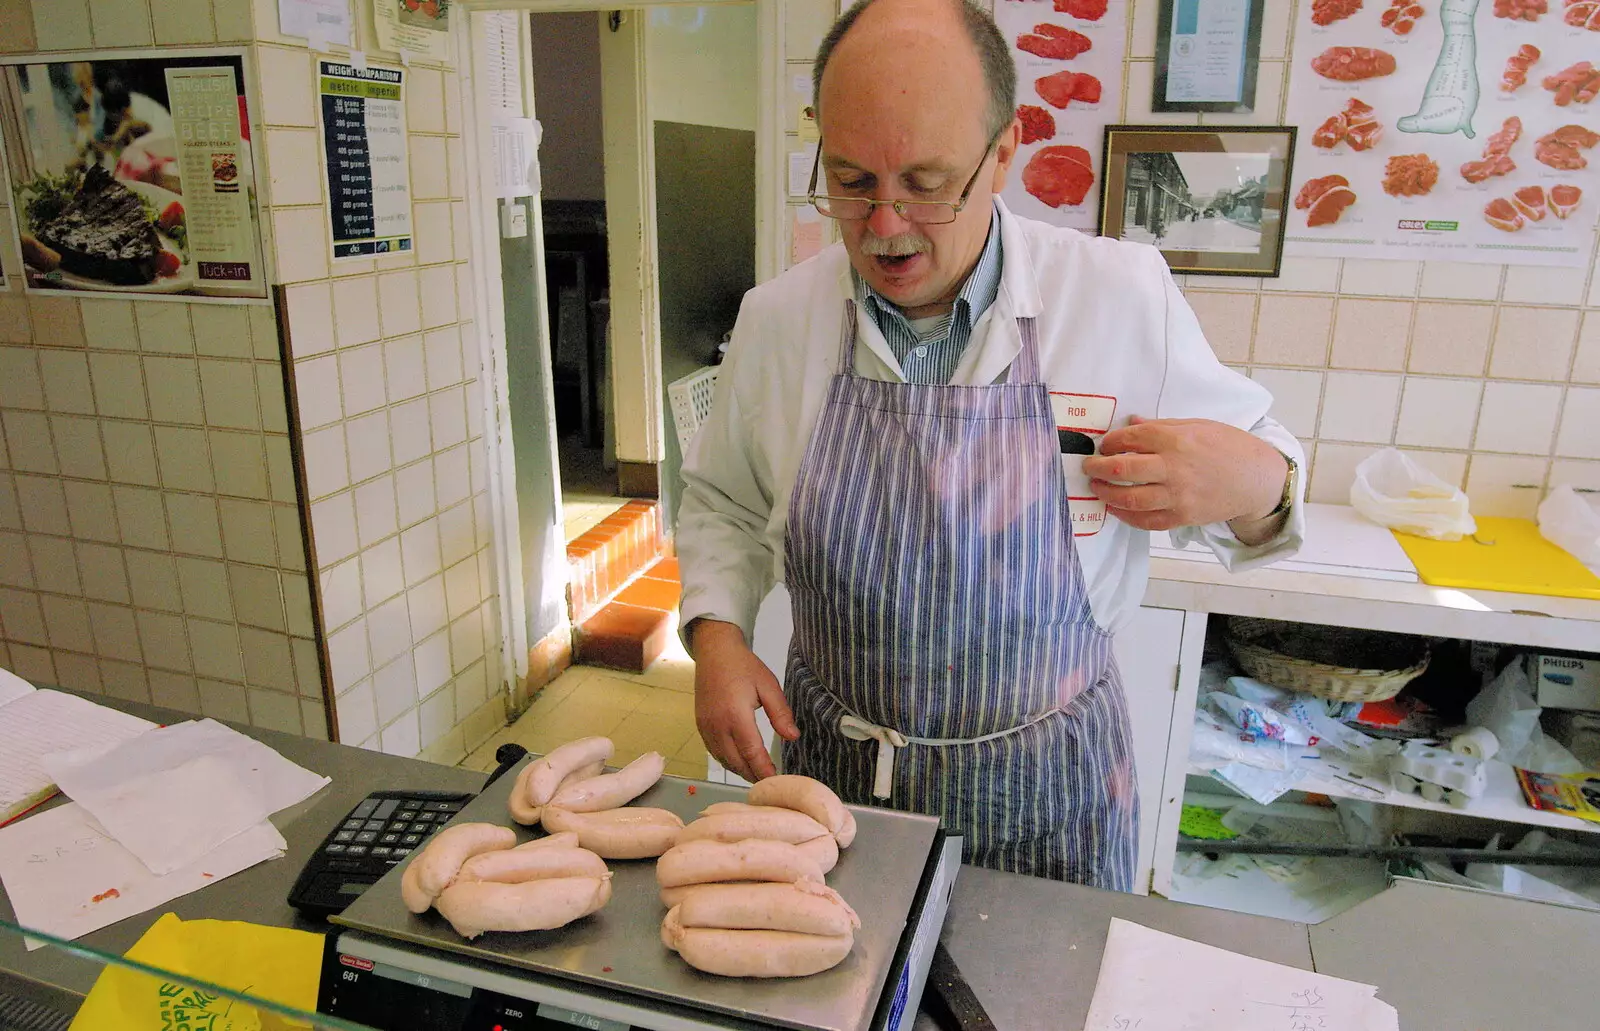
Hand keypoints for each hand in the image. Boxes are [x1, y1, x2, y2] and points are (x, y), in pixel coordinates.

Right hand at [690, 619, 799, 781]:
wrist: (714, 652)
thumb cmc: (743, 666)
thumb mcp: (768, 685)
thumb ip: (780, 713)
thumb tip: (793, 736)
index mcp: (736, 715)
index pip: (751, 753)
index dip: (764, 770)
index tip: (776, 781)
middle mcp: (717, 725)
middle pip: (736, 762)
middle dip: (753, 775)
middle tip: (770, 783)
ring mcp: (706, 727)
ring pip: (723, 760)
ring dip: (740, 770)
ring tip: (758, 774)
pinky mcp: (700, 726)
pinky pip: (714, 752)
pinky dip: (727, 761)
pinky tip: (740, 761)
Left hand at [1083, 417, 1287, 538]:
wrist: (1258, 479)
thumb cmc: (1230, 447)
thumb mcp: (1198, 425)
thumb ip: (1161, 425)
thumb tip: (1131, 422)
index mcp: (1176, 439)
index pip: (1130, 438)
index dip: (1110, 442)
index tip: (1103, 445)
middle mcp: (1173, 467)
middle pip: (1122, 468)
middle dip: (1098, 467)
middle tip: (1089, 466)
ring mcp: (1178, 495)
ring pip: (1129, 498)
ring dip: (1106, 493)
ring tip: (1097, 488)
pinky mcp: (1183, 516)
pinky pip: (1146, 520)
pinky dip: (1126, 516)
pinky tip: (1115, 508)